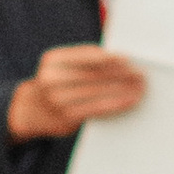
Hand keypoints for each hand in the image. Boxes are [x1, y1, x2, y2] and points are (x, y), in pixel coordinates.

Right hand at [8, 46, 144, 140]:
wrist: (31, 111)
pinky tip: (131, 100)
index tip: (128, 59)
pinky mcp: (67, 117)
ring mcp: (57, 100)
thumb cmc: (57, 83)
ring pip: (98, 91)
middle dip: (121, 74)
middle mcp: (51, 79)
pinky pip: (98, 108)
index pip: (86, 56)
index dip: (110, 58)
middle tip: (141, 74)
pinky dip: (117, 103)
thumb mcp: (61, 66)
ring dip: (124, 89)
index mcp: (52, 60)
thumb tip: (122, 59)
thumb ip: (84, 60)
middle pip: (94, 74)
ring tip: (141, 87)